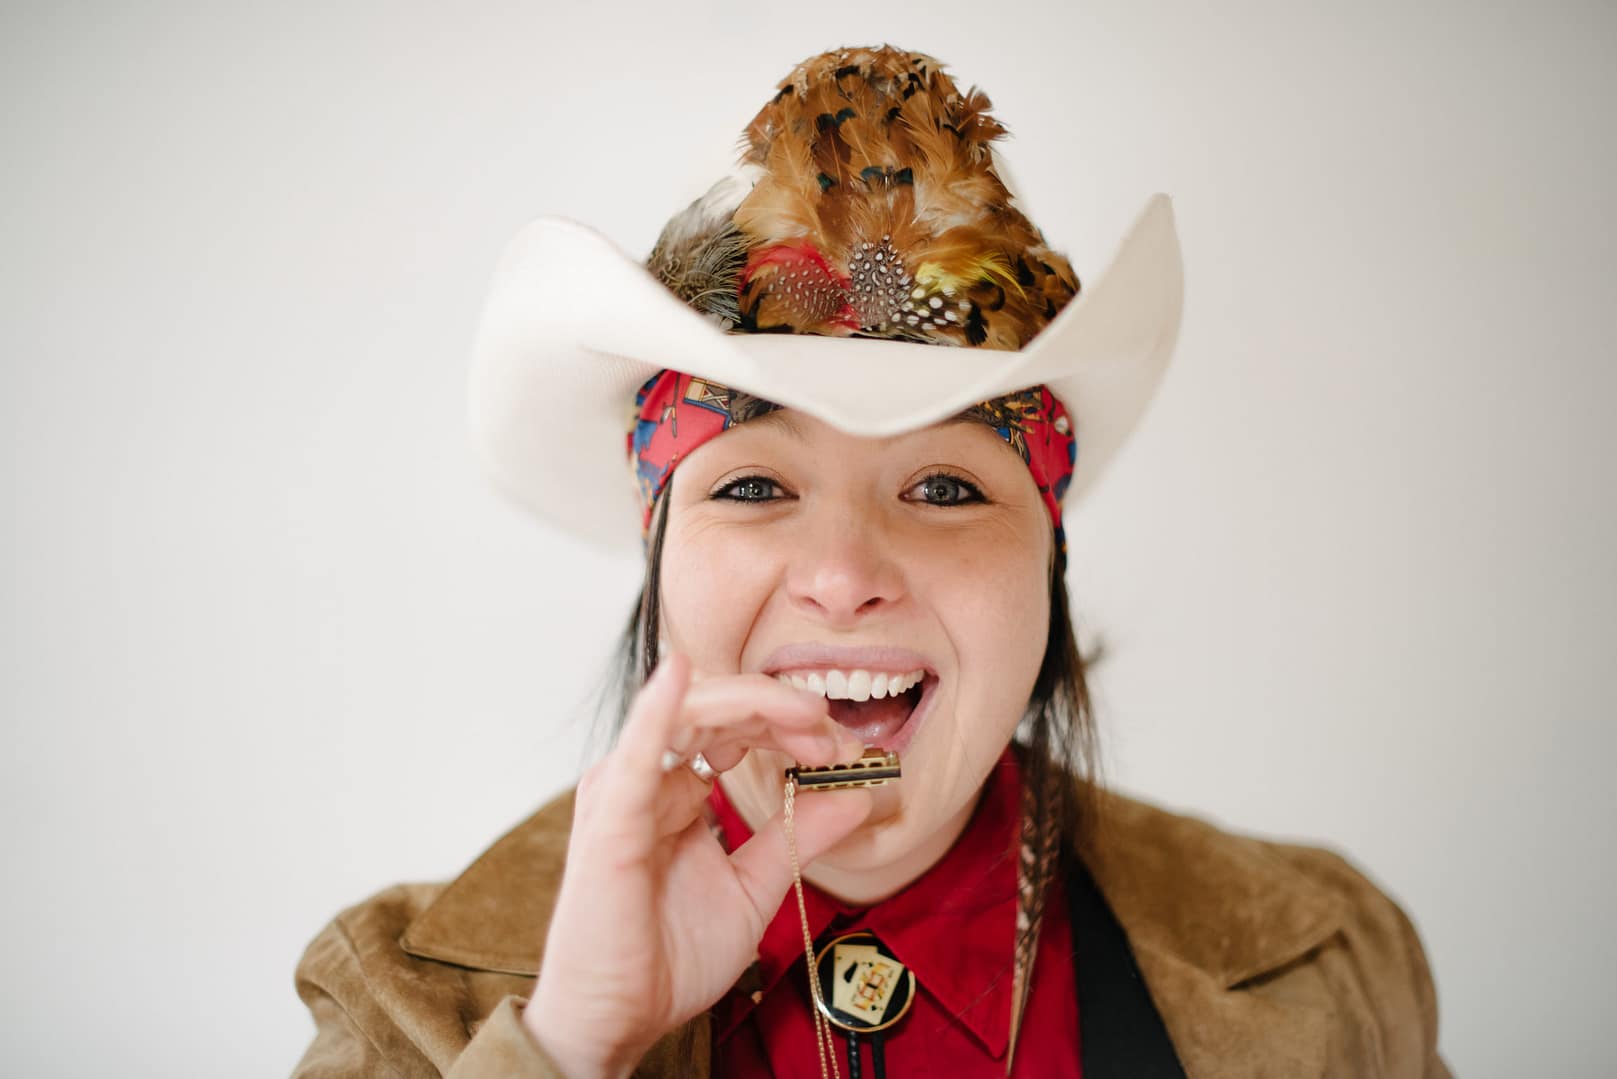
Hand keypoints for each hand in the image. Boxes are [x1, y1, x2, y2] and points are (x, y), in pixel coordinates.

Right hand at [522, 652, 870, 1077]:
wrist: (620, 1020)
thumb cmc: (668, 956)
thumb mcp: (754, 888)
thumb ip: (799, 838)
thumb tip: (859, 795)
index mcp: (675, 789)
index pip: (734, 727)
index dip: (788, 725)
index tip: (836, 750)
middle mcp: (646, 778)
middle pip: (716, 710)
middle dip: (780, 710)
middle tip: (830, 733)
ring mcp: (625, 792)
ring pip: (686, 715)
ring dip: (752, 706)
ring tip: (805, 717)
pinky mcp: (611, 819)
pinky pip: (634, 756)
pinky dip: (657, 711)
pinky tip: (679, 676)